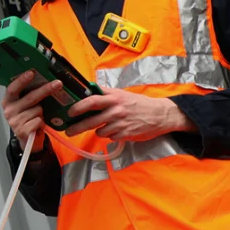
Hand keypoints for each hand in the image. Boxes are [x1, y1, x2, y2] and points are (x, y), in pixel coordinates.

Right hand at [2, 71, 62, 151]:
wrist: (28, 140)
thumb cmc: (28, 118)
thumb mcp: (25, 105)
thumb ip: (28, 94)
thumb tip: (43, 80)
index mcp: (8, 101)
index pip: (12, 89)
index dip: (21, 80)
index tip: (31, 73)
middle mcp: (9, 111)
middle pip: (30, 97)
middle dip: (45, 89)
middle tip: (58, 84)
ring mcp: (14, 122)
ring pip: (37, 110)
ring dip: (41, 113)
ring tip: (37, 117)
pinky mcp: (22, 131)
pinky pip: (39, 121)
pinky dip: (42, 123)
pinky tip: (37, 126)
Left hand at [65, 87, 196, 141]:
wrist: (161, 114)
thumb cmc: (138, 103)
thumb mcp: (122, 94)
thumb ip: (105, 94)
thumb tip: (86, 93)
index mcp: (114, 97)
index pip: (92, 100)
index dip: (78, 106)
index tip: (69, 112)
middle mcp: (116, 109)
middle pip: (91, 120)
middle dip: (77, 127)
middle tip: (68, 130)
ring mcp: (121, 123)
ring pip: (99, 131)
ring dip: (98, 131)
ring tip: (104, 127)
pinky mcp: (126, 134)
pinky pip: (110, 137)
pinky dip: (110, 135)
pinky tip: (117, 130)